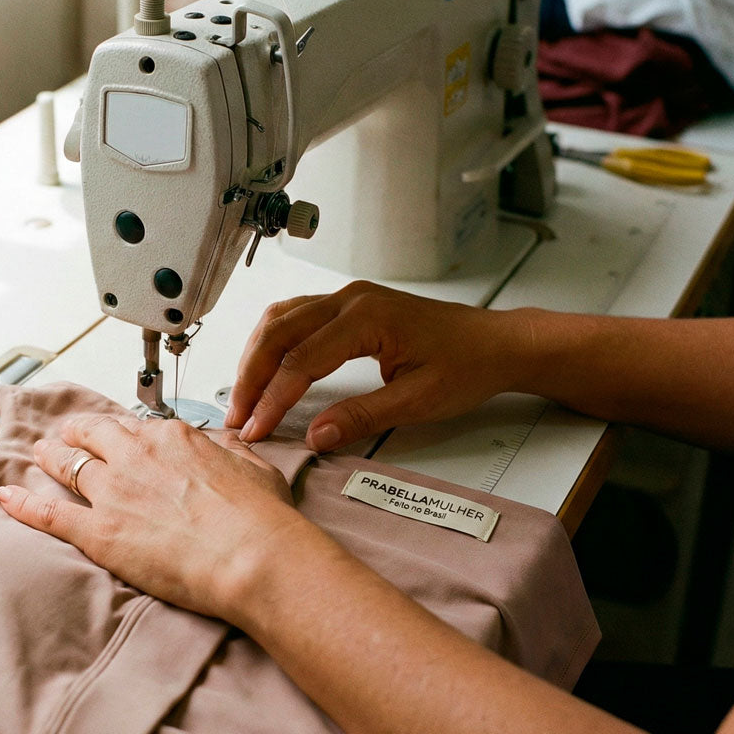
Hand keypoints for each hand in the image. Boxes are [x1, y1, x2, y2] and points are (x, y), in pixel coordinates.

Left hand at [0, 413, 301, 621]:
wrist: (252, 556)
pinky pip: (50, 512)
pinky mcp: (98, 531)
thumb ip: (232, 451)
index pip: (136, 429)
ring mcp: (113, 492)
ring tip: (40, 454)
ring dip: (51, 458)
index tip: (119, 438)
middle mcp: (136, 456)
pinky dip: (24, 504)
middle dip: (77, 433)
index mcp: (173, 439)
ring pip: (68, 466)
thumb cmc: (261, 520)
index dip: (124, 435)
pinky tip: (8, 497)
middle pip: (93, 436)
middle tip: (68, 434)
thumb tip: (228, 445)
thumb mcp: (255, 467)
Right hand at [225, 281, 529, 450]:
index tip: (257, 429)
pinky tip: (264, 368)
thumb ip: (362, 417)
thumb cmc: (468, 365)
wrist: (497, 343)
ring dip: (255, 357)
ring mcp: (348, 298)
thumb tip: (317, 435)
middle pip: (278, 332)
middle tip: (237, 417)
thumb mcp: (418, 401)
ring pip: (280, 319)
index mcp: (368, 317)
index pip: (302, 360)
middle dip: (250, 377)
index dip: (273, 399)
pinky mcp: (349, 306)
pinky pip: (295, 317)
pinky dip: (272, 344)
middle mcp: (351, 299)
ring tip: (244, 398)